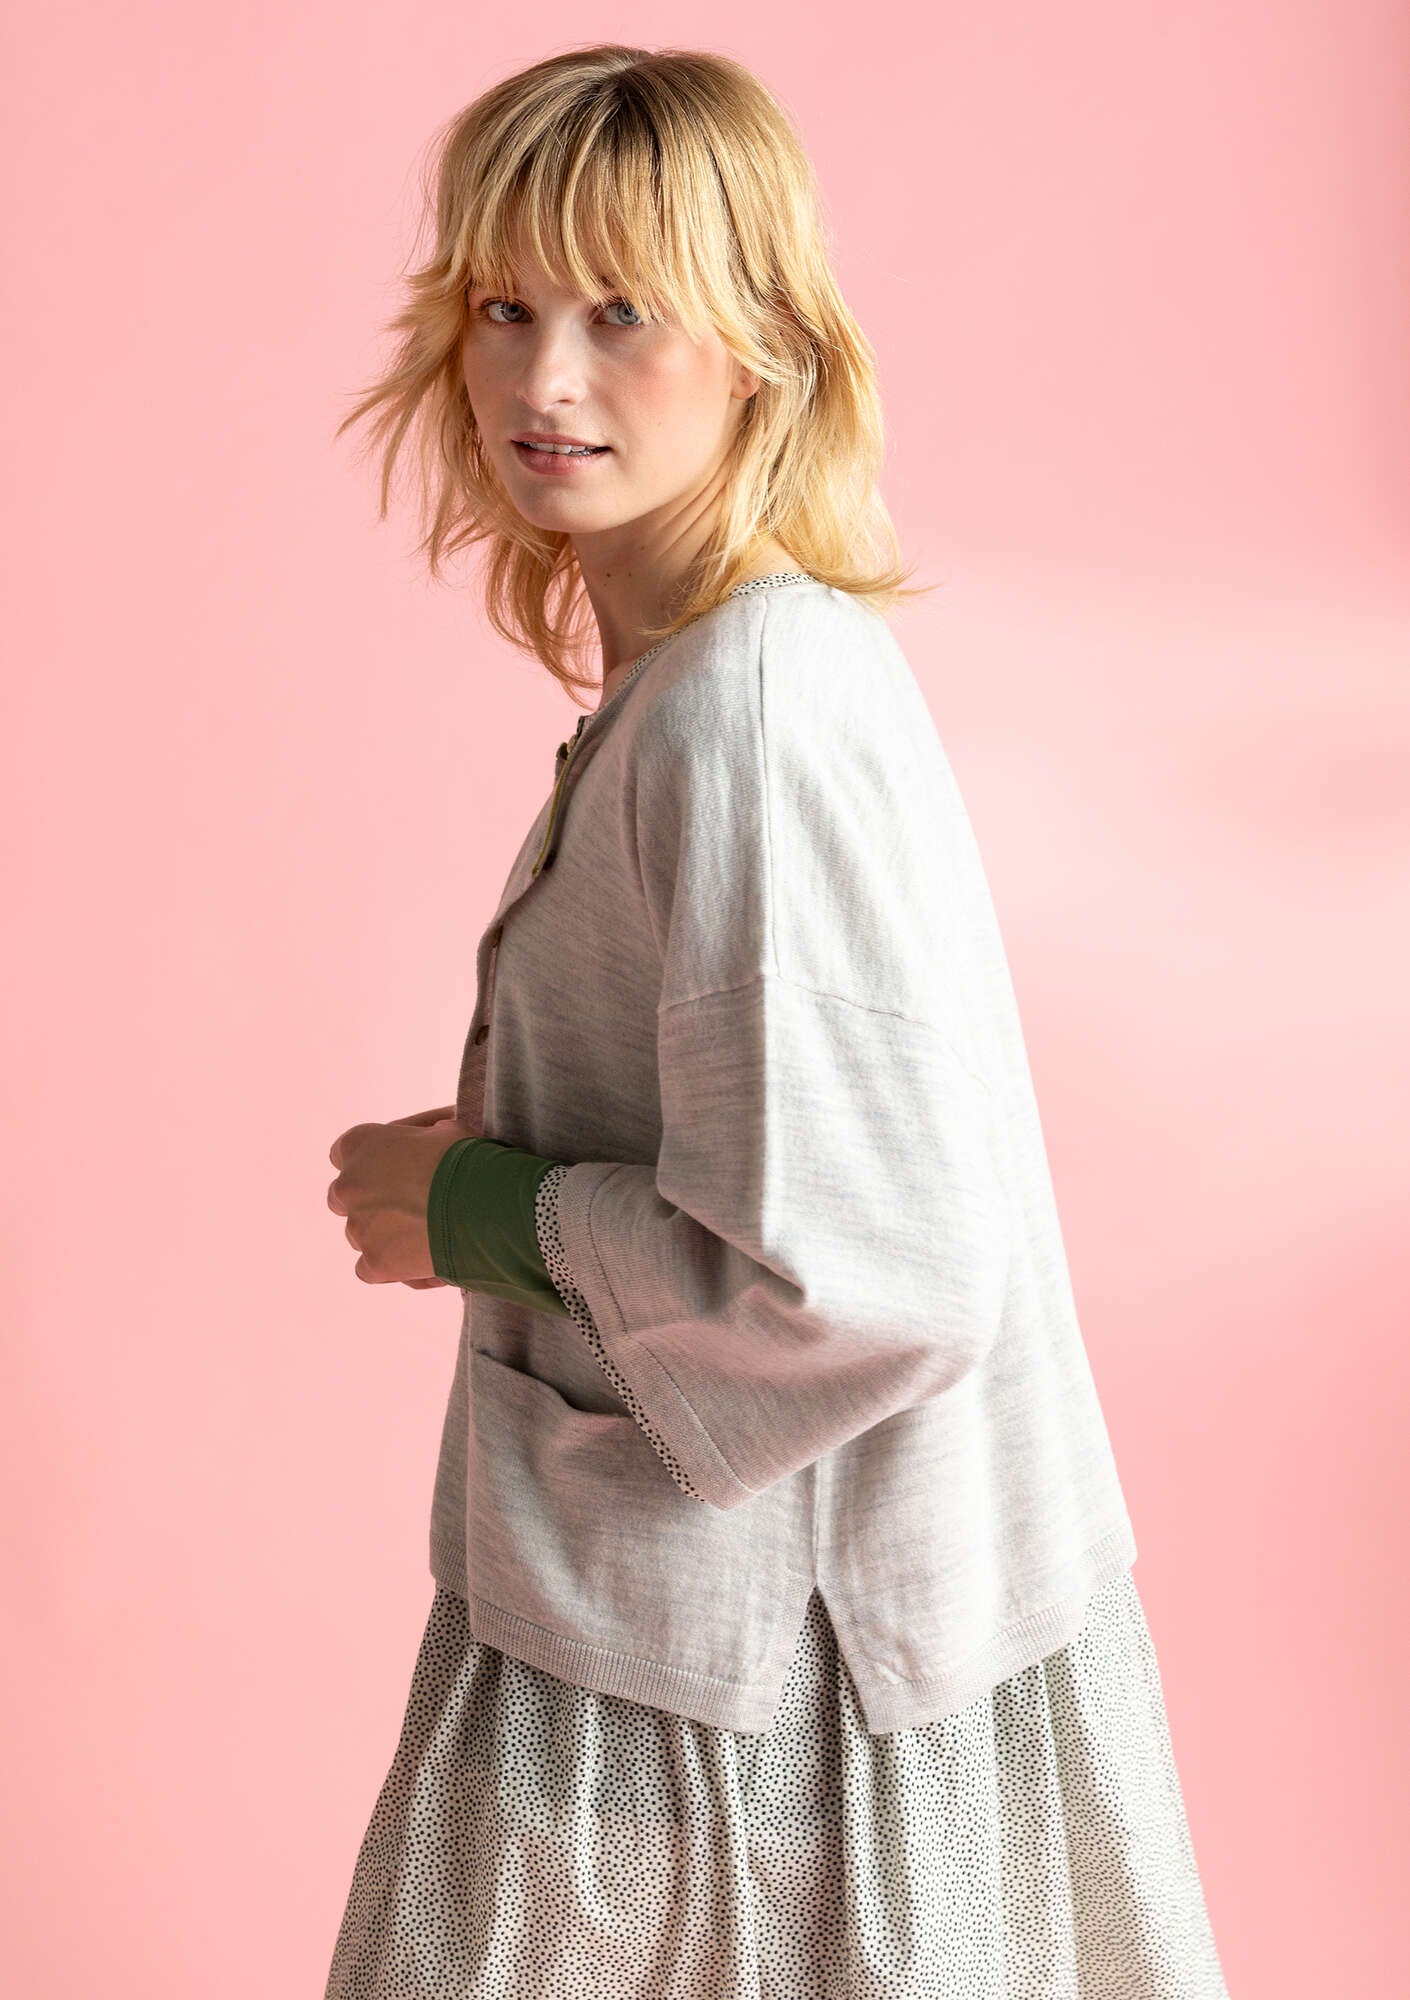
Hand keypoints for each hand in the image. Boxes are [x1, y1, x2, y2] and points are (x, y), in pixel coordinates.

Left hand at [327, 1106, 473, 1287]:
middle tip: (406, 1204)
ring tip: (427, 1237)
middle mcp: (349, 1185)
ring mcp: (359, 1227)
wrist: (482, 1203)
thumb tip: (430, 1142)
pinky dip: (394, 1269)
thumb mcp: (445, 1130)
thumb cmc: (466, 1158)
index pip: (343, 1152)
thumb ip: (424, 1138)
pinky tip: (425, 1266)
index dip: (369, 1162)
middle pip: (345, 1196)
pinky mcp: (375, 1263)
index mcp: (360, 1144)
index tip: (391, 1169)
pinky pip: (371, 1270)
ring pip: (360, 1235)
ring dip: (384, 1234)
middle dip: (369, 1200)